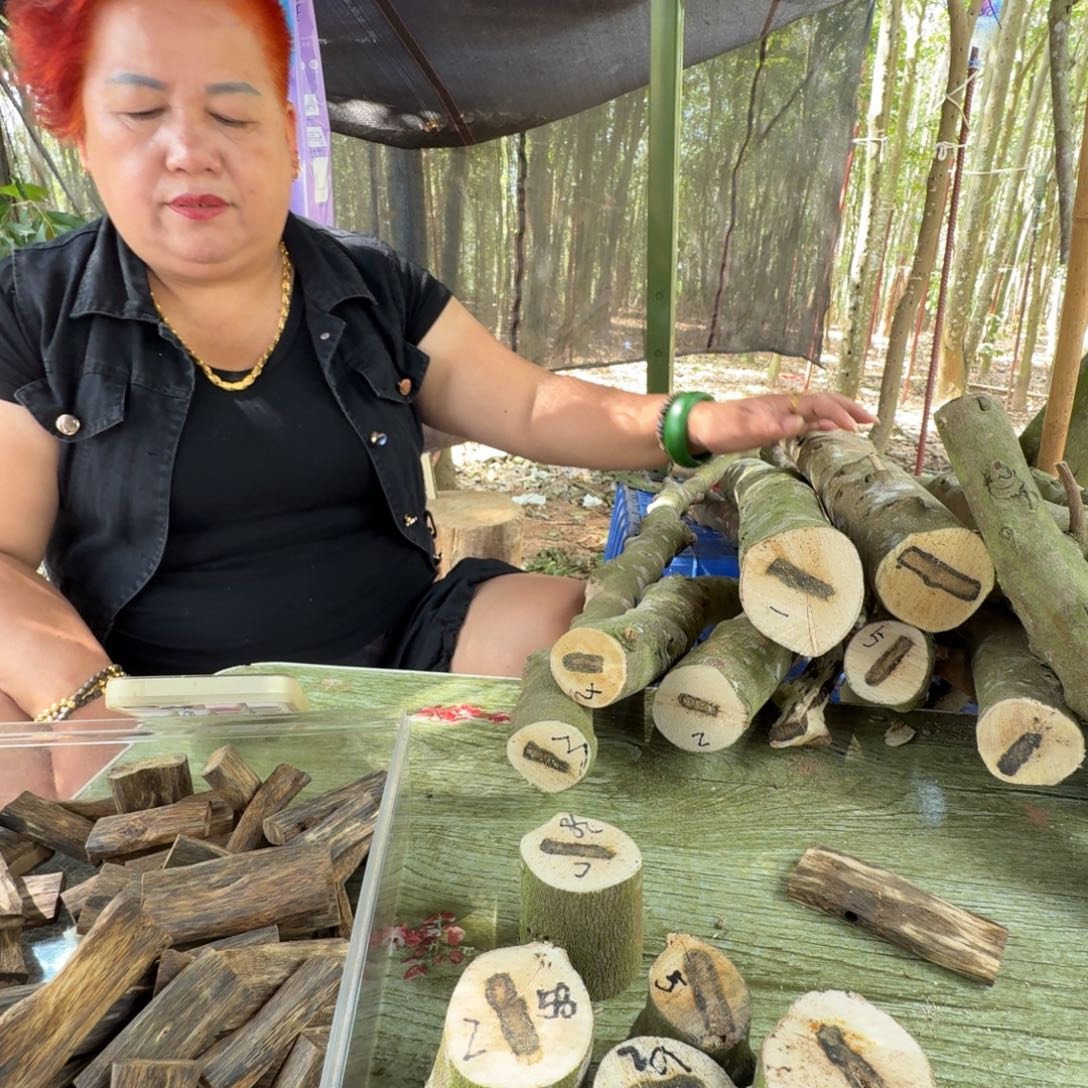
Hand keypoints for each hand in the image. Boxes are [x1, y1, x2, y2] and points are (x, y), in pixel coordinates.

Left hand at [687, 392, 876, 454]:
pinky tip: (830, 434)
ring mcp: (781, 415)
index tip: (856, 428)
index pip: (818, 405)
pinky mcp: (776, 425)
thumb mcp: (742, 429)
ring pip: (818, 412)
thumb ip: (769, 426)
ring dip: (840, 417)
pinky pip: (807, 423)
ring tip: (860, 427)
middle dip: (849, 409)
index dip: (839, 414)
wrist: (698, 427)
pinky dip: (824, 426)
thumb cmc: (719, 427)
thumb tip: (798, 423)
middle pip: (824, 403)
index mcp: (781, 404)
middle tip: (872, 421)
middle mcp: (785, 406)